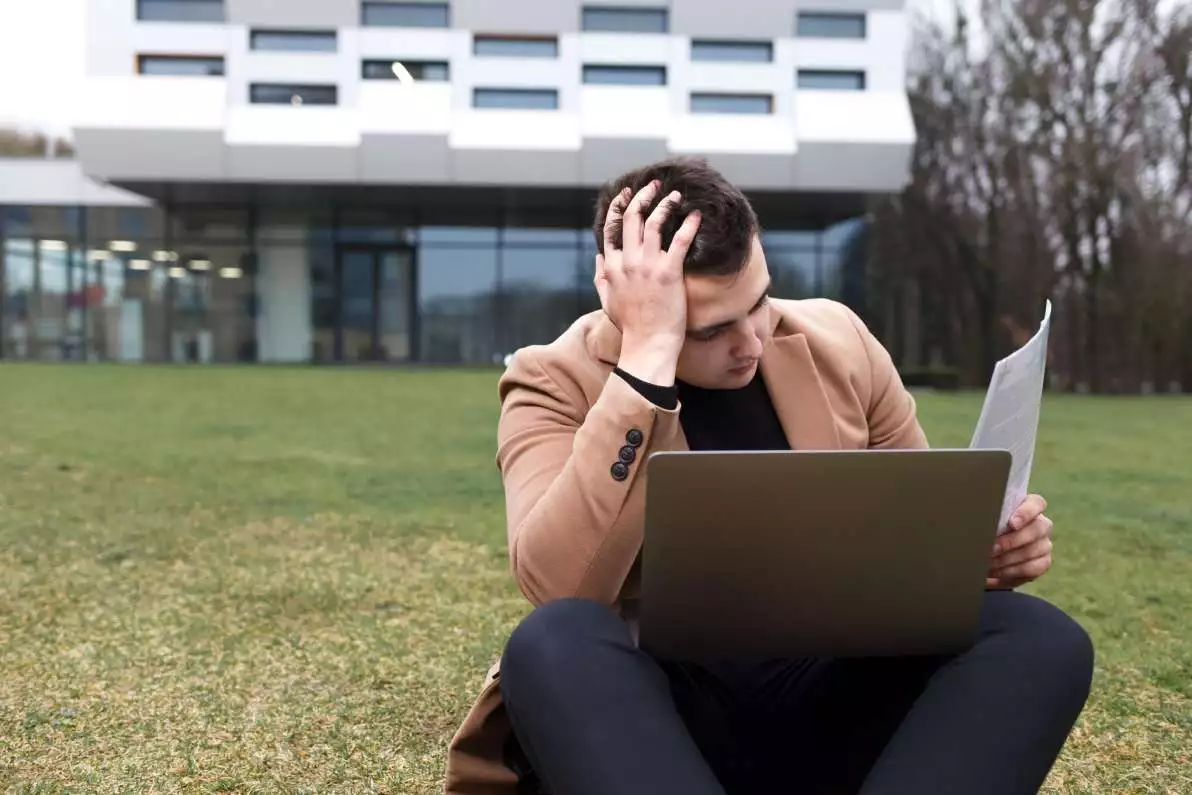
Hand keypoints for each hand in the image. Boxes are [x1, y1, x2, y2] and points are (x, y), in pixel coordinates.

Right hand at [595, 181, 700, 383]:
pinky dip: (688, 224)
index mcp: (611, 266)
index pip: (611, 228)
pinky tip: (696, 215)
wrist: (647, 344)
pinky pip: (680, 241)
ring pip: (654, 223)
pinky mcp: (669, 273)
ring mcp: (647, 266)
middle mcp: (627, 262)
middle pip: (631, 218)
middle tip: (653, 186)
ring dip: (665, 204)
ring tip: (675, 195)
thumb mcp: (607, 300)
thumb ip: (600, 276)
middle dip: (641, 196)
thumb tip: (598, 257)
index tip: (627, 195)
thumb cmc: (631, 326)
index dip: (618, 207)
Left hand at [986, 494, 1052, 588]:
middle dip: (1011, 541)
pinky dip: (1011, 572)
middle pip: (1037, 529)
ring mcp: (1044, 544)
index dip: (1026, 512)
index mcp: (1029, 506)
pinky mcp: (1042, 562)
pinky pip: (1032, 568)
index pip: (1036, 503)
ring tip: (987, 563)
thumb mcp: (985, 520)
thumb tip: (973, 518)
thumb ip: (986, 516)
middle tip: (991, 549)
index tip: (1011, 523)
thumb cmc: (985, 528)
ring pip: (1033, 551)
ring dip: (1007, 559)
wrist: (988, 552)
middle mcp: (1041, 524)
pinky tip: (994, 573)